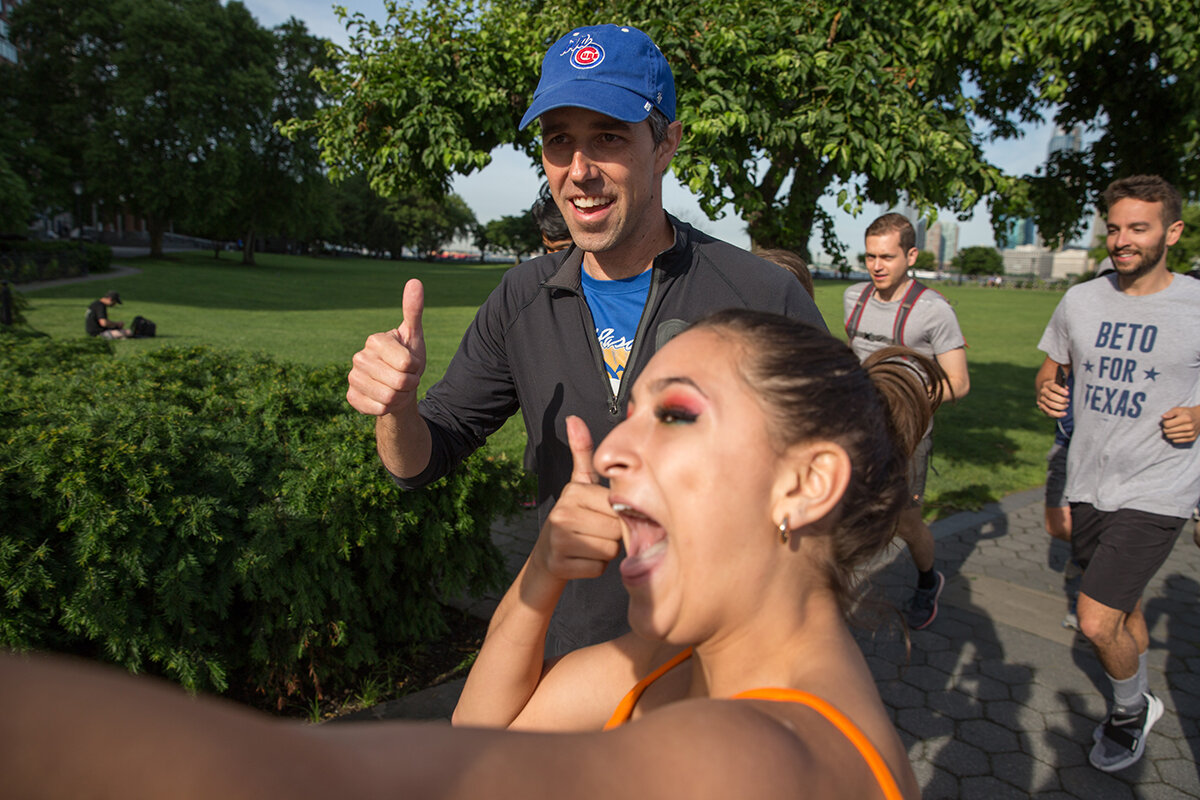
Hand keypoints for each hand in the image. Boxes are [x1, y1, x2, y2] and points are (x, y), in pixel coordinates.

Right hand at [346, 279, 426, 416]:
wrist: (397, 387)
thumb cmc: (407, 359)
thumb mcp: (414, 336)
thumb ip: (414, 310)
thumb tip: (415, 281)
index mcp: (374, 340)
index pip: (407, 363)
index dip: (415, 368)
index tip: (410, 364)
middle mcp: (359, 357)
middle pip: (399, 382)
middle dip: (409, 384)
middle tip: (405, 378)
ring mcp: (353, 378)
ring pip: (389, 398)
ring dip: (400, 397)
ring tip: (397, 389)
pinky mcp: (351, 397)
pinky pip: (378, 409)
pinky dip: (388, 408)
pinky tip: (386, 400)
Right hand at [532, 416, 623, 581]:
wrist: (547, 555)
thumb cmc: (574, 516)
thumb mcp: (579, 483)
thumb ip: (582, 452)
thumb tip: (573, 419)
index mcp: (573, 492)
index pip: (618, 506)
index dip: (617, 514)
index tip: (603, 514)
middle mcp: (563, 514)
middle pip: (616, 530)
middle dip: (613, 535)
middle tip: (597, 531)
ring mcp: (559, 541)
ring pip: (610, 550)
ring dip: (606, 551)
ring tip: (590, 543)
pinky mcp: (560, 565)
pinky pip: (599, 569)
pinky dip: (595, 567)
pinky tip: (583, 559)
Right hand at [1037, 379, 1069, 417]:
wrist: (1047, 391)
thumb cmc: (1057, 387)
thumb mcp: (1059, 383)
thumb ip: (1063, 385)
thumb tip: (1066, 388)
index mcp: (1047, 384)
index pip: (1053, 387)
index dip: (1060, 390)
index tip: (1068, 393)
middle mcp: (1043, 392)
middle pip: (1051, 396)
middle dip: (1061, 400)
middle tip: (1068, 400)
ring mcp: (1041, 400)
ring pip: (1050, 405)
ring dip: (1060, 407)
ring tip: (1066, 406)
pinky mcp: (1042, 407)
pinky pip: (1049, 412)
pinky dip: (1057, 414)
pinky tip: (1064, 414)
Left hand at [1161, 406, 1199, 443]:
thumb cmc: (1186, 413)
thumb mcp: (1178, 410)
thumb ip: (1170, 413)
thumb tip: (1163, 417)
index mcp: (1186, 418)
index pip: (1167, 424)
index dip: (1164, 422)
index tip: (1166, 420)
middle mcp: (1190, 426)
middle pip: (1168, 431)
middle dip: (1165, 428)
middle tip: (1168, 425)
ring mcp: (1191, 433)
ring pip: (1171, 437)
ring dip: (1168, 434)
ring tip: (1171, 429)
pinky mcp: (1192, 438)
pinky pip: (1176, 441)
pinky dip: (1173, 438)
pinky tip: (1175, 433)